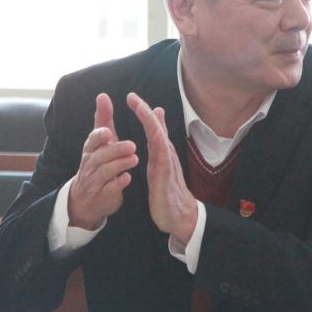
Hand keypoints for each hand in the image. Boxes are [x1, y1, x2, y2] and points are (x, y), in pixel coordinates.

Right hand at [68, 93, 138, 229]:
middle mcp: (91, 165)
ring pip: (106, 172)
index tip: (108, 132)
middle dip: (115, 150)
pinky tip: (128, 178)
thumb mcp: (99, 141)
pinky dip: (119, 184)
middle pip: (101, 156)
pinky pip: (110, 190)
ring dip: (120, 165)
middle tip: (132, 146)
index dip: (99, 137)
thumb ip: (103, 119)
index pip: (92, 141)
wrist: (87, 198)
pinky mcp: (104, 195)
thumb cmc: (97, 162)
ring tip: (135, 158)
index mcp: (91, 150)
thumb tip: (103, 95)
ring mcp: (96, 181)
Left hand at [127, 92, 197, 244]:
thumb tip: (157, 125)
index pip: (152, 127)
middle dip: (145, 111)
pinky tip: (154, 135)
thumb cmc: (169, 188)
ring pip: (160, 138)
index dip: (143, 111)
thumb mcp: (160, 162)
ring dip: (151, 123)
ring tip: (141, 109)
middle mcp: (165, 154)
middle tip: (133, 96)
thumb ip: (158, 143)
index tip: (132, 97)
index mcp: (161, 151)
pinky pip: (162, 158)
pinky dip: (159, 144)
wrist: (180, 215)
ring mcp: (167, 164)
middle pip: (156, 128)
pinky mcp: (166, 177)